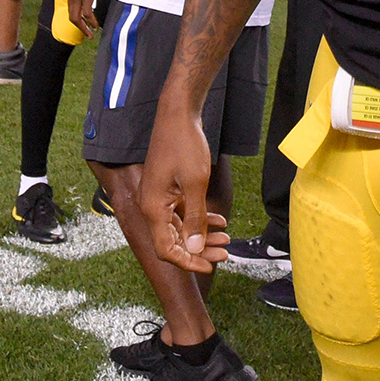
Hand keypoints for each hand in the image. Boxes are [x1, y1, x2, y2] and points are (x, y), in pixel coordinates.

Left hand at [67, 0, 98, 37]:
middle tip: (86, 33)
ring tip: (90, 33)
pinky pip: (87, 14)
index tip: (82, 23)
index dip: (76, 18)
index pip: (71, 9)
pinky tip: (95, 26)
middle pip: (72, 16)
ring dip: (84, 27)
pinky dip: (91, 22)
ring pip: (77, 18)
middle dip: (79, 26)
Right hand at [139, 104, 228, 273]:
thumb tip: (195, 249)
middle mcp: (151, 205)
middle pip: (174, 240)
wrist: (178, 115)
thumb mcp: (196, 184)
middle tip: (226, 253)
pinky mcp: (167, 189)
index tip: (211, 266)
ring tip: (227, 240)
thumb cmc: (185, 145)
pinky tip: (221, 222)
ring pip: (180, 227)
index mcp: (153, 208)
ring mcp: (159, 197)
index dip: (188, 261)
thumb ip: (196, 219)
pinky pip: (182, 212)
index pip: (167, 248)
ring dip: (202, 235)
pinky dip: (200, 218)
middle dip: (200, 249)